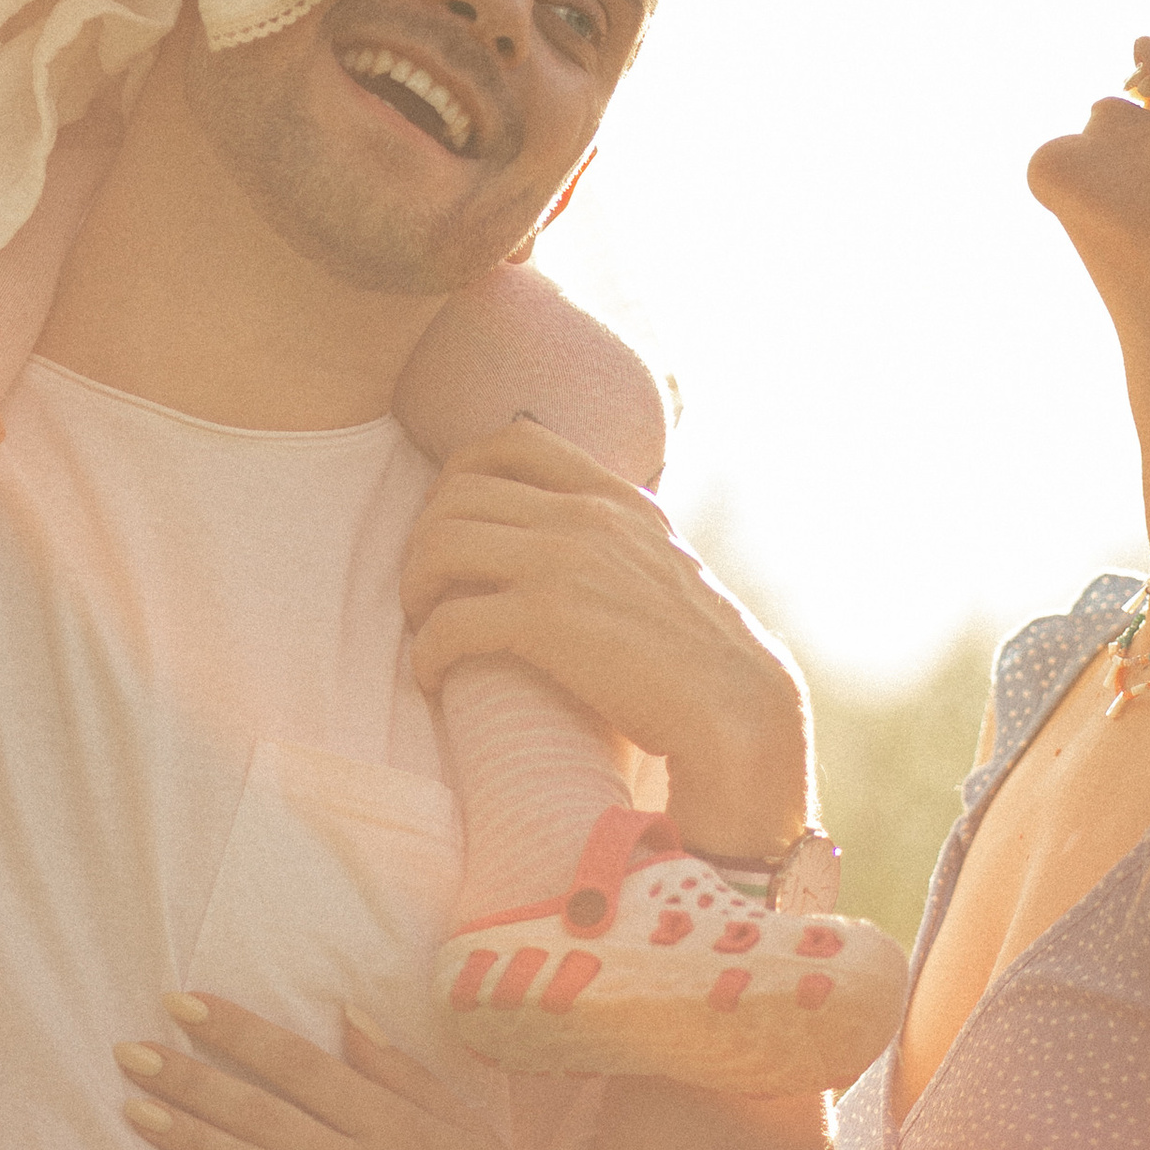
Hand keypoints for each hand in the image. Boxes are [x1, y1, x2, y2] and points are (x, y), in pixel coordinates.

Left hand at [117, 996, 576, 1149]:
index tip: (181, 1003)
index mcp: (394, 1122)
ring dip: (190, 1140)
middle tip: (129, 1052)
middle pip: (262, 1113)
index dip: (237, 1031)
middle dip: (190, 1078)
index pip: (299, 1063)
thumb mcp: (464, 1124)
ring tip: (135, 1111)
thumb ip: (400, 1072)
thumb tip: (345, 1014)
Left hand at [401, 421, 813, 854]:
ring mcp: (564, 562)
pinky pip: (449, 620)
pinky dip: (426, 651)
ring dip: (414, 588)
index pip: (513, 439)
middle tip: (427, 589)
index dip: (459, 475)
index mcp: (615, 496)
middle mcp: (587, 515)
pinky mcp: (547, 621)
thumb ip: (617, 535)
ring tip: (423, 628)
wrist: (735, 710)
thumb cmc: (699, 655)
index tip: (451, 525)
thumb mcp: (662, 563)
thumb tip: (566, 530)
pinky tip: (433, 676)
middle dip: (423, 539)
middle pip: (458, 491)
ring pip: (441, 544)